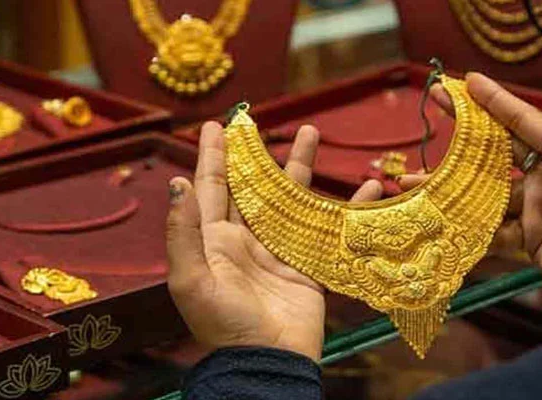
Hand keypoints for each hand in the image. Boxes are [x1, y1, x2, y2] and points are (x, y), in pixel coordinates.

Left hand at [166, 121, 382, 360]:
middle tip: (257, 121)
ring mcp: (277, 249)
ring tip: (311, 133)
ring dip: (300, 166)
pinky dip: (346, 206)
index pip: (212, 187)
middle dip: (255, 153)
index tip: (216, 125)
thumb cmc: (223, 324)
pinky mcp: (308, 263)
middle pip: (252, 185)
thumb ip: (183, 232)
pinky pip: (326, 226)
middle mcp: (244, 238)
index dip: (213, 156)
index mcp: (214, 239)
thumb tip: (177, 183)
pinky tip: (364, 186)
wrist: (265, 362)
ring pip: (290, 197)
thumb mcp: (191, 279)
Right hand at [400, 72, 541, 308]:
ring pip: (484, 198)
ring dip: (447, 192)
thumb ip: (540, 131)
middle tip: (427, 124)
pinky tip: (438, 223)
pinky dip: (464, 229)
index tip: (460, 84)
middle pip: (494, 156)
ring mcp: (537, 213)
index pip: (521, 122)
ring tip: (410, 186)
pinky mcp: (532, 244)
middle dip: (457, 143)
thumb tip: (502, 96)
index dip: (491, 101)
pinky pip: (491, 234)